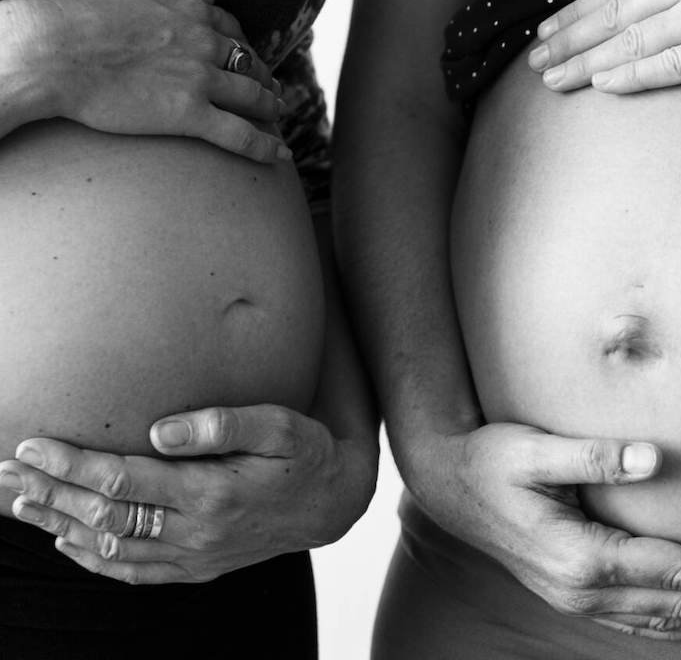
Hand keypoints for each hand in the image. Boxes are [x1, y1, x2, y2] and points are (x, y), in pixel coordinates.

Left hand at [0, 404, 376, 583]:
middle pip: (103, 517)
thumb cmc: (306, 454)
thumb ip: (222, 424)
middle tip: (7, 473)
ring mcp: (194, 555)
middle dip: (51, 492)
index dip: (71, 464)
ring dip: (59, 525)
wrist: (333, 503)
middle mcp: (195, 531)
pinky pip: (133, 571)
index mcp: (210, 493)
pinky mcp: (197, 567)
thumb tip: (160, 429)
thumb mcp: (279, 426)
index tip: (32, 444)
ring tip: (21, 505)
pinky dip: (92, 560)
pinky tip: (67, 545)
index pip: (122, 481)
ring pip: (108, 548)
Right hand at [27, 0, 289, 161]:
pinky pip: (240, 135)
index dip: (243, 44)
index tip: (246, 56)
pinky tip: (281, 154)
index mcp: (189, 8)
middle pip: (249, 62)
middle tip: (273, 89)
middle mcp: (204, 42)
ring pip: (253, 97)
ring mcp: (201, 80)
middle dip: (265, 76)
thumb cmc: (70, 9)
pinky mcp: (190, 115)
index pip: (231, 28)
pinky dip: (265, 146)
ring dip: (271, 106)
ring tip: (279, 115)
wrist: (50, 51)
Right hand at [404, 423, 680, 639]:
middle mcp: (582, 590)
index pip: (675, 571)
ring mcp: (578, 599)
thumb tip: (651, 458)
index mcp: (578, 557)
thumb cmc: (488, 462)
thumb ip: (592, 456)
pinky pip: (645, 621)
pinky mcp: (574, 594)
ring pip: (669, 621)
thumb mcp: (533, 450)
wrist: (447, 484)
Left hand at [528, 0, 680, 93]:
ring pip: (632, 43)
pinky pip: (670, 66)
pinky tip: (602, 84)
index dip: (576, 12)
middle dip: (568, 41)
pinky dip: (632, 75)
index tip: (547, 31)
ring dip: (587, 63)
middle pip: (614, 16)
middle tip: (537, 61)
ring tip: (554, 79)